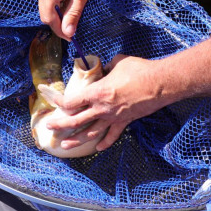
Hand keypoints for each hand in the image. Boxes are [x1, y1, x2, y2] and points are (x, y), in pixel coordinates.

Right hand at [36, 0, 103, 39]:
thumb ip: (74, 12)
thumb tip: (68, 31)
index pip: (48, 18)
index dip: (59, 30)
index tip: (71, 37)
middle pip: (46, 13)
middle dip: (59, 23)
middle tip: (75, 28)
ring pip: (47, 7)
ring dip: (60, 13)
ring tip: (75, 10)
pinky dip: (59, 4)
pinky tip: (71, 1)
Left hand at [41, 55, 168, 151]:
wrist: (160, 84)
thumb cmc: (139, 70)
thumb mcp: (118, 62)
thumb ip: (107, 68)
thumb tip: (105, 68)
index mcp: (97, 92)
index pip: (71, 101)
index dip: (58, 101)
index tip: (50, 99)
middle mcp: (102, 108)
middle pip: (75, 120)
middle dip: (60, 124)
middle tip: (49, 127)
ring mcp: (113, 117)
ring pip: (90, 132)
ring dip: (76, 139)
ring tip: (65, 145)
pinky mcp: (125, 122)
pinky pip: (112, 135)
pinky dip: (104, 143)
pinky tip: (97, 147)